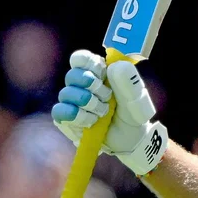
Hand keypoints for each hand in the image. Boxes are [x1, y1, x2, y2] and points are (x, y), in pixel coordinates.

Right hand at [51, 50, 168, 175]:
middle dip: (90, 86)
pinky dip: (76, 116)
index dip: (88, 64)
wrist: (131, 139)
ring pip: (66, 93)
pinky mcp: (67, 118)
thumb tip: (114, 66)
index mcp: (99, 73)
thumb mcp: (137, 97)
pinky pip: (60, 111)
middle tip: (107, 96)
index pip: (81, 59)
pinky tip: (91, 121)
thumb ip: (128, 81)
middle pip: (73, 75)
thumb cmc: (133, 113)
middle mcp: (83, 85)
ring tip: (103, 112)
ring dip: (87, 103)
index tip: (101, 73)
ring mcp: (73, 101)